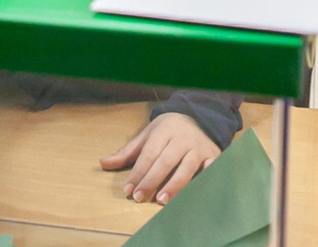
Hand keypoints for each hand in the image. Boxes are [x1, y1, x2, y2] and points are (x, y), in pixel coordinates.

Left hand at [100, 113, 220, 204]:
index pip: (148, 154)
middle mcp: (182, 138)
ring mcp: (199, 147)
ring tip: (161, 201)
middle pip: (165, 161)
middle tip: (139, 198)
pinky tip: (193, 196)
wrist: (200, 116)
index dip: (138, 172)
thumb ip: (128, 152)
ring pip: (186, 168)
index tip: (128, 190)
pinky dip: (203, 182)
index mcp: (164, 130)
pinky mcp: (214, 155)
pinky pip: (210, 170)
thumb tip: (103, 163)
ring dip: (174, 185)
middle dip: (151, 180)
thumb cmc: (169, 130)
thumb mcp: (147, 135)